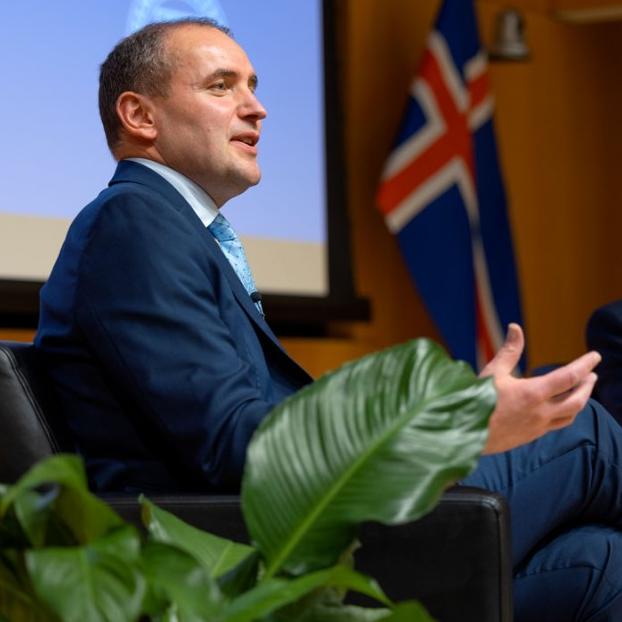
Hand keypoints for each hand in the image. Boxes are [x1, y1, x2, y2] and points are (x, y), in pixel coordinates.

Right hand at [480, 323, 599, 453]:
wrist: (464, 433)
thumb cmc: (475, 400)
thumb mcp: (492, 372)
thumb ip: (509, 351)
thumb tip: (516, 327)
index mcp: (533, 393)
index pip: (569, 377)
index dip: (585, 365)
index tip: (595, 356)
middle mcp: (541, 412)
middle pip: (577, 400)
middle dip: (588, 386)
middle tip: (592, 375)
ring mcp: (537, 427)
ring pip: (570, 416)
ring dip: (580, 402)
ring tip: (581, 392)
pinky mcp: (530, 436)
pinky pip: (555, 426)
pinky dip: (564, 414)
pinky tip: (558, 409)